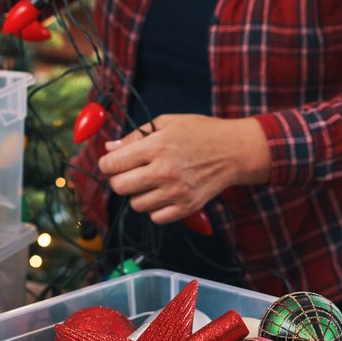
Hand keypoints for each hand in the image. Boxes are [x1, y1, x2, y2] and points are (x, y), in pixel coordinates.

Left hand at [97, 115, 271, 225]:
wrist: (235, 151)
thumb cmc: (201, 133)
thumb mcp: (167, 123)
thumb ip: (135, 136)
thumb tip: (109, 148)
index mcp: (157, 146)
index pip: (113, 164)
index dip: (106, 164)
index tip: (111, 163)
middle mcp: (165, 171)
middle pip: (120, 187)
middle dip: (118, 179)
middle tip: (128, 173)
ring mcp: (177, 192)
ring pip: (136, 204)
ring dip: (138, 194)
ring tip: (151, 181)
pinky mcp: (188, 207)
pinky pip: (156, 217)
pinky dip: (155, 208)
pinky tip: (163, 193)